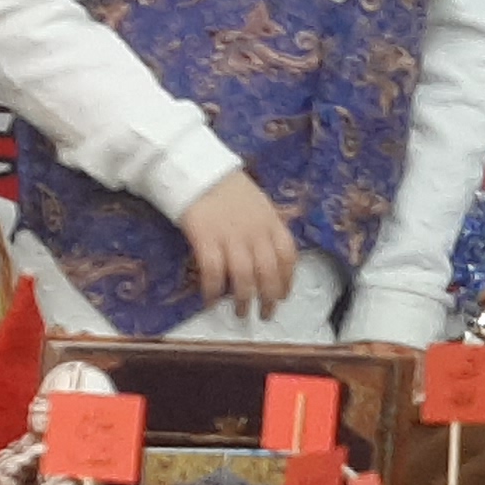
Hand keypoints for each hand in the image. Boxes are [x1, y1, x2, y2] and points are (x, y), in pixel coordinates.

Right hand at [177, 172, 296, 320]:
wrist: (197, 170)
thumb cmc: (228, 187)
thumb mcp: (259, 203)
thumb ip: (267, 227)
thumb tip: (271, 255)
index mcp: (270, 222)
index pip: (287, 256)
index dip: (287, 280)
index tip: (283, 296)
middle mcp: (254, 232)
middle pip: (268, 272)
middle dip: (269, 298)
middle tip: (265, 314)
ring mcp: (230, 236)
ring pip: (244, 277)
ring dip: (244, 300)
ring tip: (241, 313)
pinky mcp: (205, 239)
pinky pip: (212, 272)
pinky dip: (213, 290)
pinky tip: (211, 300)